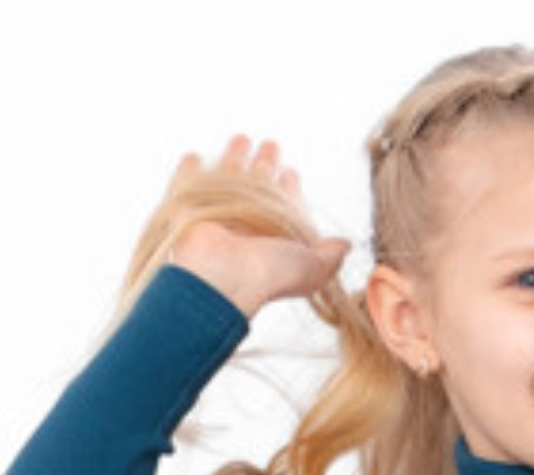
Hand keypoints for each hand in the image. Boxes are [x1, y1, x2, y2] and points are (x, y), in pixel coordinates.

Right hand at [154, 136, 350, 314]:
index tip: (292, 173)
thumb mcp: (312, 267)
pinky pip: (188, 183)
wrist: (222, 277)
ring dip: (234, 158)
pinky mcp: (189, 208)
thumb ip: (330, 256)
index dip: (289, 189)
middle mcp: (245, 226)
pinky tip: (194, 157)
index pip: (283, 206)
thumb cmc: (267, 274)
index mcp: (273, 237)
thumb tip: (346, 245)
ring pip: (227, 179)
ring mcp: (217, 215)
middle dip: (265, 165)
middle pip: (257, 187)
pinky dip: (190, 170)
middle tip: (271, 144)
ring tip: (242, 138)